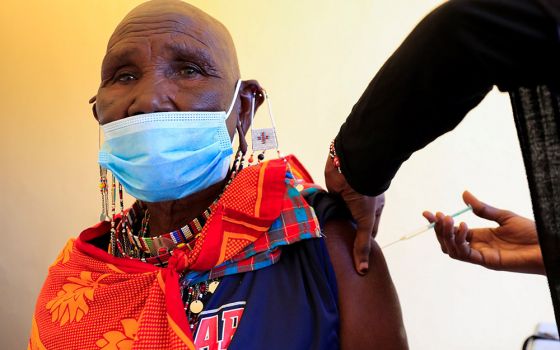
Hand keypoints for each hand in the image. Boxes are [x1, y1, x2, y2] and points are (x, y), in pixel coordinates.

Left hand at [325, 154, 384, 274]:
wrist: (351, 167)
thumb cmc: (365, 192)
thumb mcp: (366, 221)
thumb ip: (362, 244)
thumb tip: (362, 270)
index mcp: (373, 209)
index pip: (368, 231)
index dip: (362, 243)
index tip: (355, 258)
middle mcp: (360, 204)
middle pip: (352, 224)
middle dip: (345, 235)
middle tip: (337, 254)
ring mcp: (346, 199)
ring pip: (339, 216)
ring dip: (333, 224)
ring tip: (325, 243)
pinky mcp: (332, 193)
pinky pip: (328, 206)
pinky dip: (324, 214)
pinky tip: (317, 226)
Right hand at [423, 191, 543, 274]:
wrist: (548, 246)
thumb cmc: (531, 233)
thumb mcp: (504, 216)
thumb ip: (482, 208)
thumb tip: (464, 194)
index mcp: (479, 236)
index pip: (452, 231)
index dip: (438, 224)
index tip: (427, 213)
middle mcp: (477, 247)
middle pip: (447, 242)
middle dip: (439, 229)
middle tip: (439, 215)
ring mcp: (481, 255)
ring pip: (452, 250)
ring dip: (446, 235)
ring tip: (448, 220)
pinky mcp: (488, 262)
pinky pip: (466, 255)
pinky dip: (460, 242)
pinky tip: (463, 227)